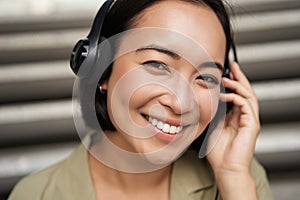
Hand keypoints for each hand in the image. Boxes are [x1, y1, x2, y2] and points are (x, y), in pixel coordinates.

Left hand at [206, 62, 259, 198]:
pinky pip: (246, 105)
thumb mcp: (213, 126)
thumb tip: (210, 99)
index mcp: (236, 118)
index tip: (226, 73)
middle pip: (246, 92)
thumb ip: (215, 113)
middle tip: (233, 66)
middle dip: (239, 78)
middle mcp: (245, 118)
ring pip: (248, 96)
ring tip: (227, 77)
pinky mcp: (252, 125)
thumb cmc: (218, 152)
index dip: (233, 83)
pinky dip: (236, 97)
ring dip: (238, 85)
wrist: (225, 168)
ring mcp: (250, 121)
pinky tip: (225, 95)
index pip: (237, 95)